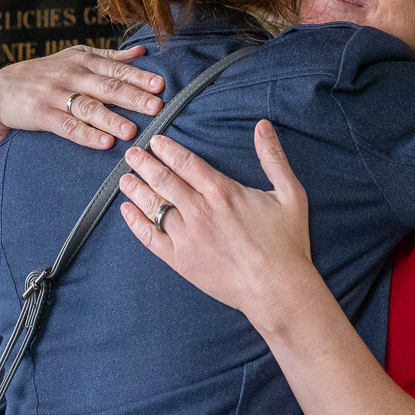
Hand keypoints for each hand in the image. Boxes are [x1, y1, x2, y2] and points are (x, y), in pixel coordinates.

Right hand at [0, 45, 163, 149]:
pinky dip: (85, 135)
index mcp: (84, 62)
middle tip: (157, 107)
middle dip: (133, 97)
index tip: (160, 85)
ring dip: (111, 119)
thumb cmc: (47, 73)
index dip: (139, 77)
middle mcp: (71, 76)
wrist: (2, 89)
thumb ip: (109, 57)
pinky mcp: (41, 115)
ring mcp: (55, 95)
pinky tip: (103, 143)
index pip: (116, 69)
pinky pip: (66, 126)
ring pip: (88, 107)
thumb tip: (141, 51)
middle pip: (107, 87)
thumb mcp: (75, 57)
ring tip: (132, 131)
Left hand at [118, 120, 325, 329]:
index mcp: (222, 192)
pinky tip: (127, 211)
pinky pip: (150, 237)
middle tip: (132, 154)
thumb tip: (263, 126)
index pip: (186, 163)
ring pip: (153, 206)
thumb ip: (274, 158)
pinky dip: (135, 222)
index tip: (155, 142)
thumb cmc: (287, 243)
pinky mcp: (181, 260)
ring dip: (136, 189)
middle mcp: (199, 211)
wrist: (277, 289)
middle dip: (145, 164)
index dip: (167, 150)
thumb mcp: (290, 194)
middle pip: (163, 180)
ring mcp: (187, 236)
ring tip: (124, 178)